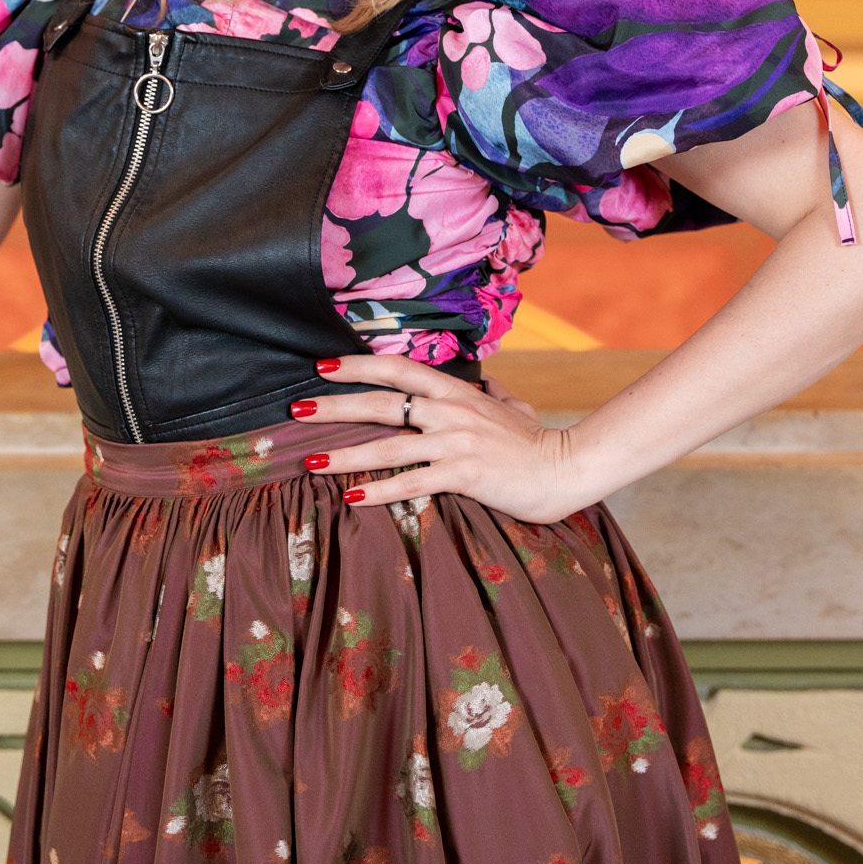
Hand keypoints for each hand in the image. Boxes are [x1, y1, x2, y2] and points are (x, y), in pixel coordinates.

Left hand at [295, 357, 577, 523]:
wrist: (566, 468)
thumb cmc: (535, 441)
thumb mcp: (511, 407)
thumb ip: (491, 394)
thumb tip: (486, 382)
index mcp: (457, 392)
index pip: (398, 368)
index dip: (358, 365)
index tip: (322, 366)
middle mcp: (450, 411)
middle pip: (382, 402)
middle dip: (334, 406)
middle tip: (296, 410)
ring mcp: (456, 442)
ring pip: (388, 446)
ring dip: (344, 455)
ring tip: (309, 463)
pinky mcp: (464, 475)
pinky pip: (412, 483)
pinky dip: (380, 491)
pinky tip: (353, 498)